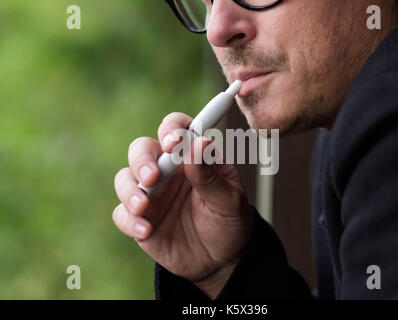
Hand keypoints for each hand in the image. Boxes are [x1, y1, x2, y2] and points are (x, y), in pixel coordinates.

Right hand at [113, 112, 253, 297]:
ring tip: (144, 207)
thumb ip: (211, 176)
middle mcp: (167, 170)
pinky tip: (146, 231)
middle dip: (143, 159)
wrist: (220, 260)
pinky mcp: (139, 218)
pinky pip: (122, 213)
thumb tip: (200, 143)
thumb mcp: (229, 201)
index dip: (172, 129)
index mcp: (192, 157)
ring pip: (125, 178)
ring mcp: (151, 194)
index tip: (174, 142)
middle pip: (142, 149)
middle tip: (153, 177)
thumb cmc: (228, 222)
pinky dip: (129, 220)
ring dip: (130, 190)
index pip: (177, 129)